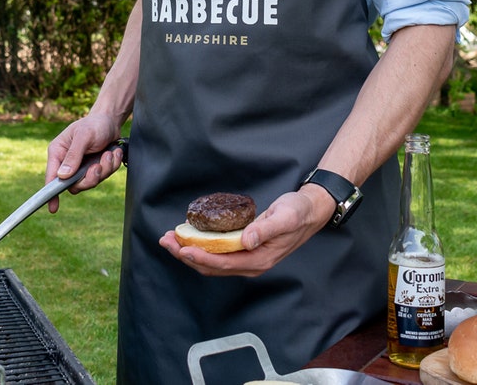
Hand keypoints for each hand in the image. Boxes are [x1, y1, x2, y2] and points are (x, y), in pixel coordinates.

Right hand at [45, 114, 124, 212]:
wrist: (110, 120)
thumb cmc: (94, 124)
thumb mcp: (83, 136)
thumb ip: (73, 155)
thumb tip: (62, 176)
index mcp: (58, 153)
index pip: (51, 177)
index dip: (51, 194)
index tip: (53, 208)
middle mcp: (67, 162)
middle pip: (74, 185)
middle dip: (90, 177)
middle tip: (99, 165)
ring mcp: (81, 167)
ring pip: (90, 182)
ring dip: (104, 169)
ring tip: (109, 154)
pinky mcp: (94, 168)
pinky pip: (103, 177)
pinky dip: (111, 166)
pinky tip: (113, 153)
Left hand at [159, 185, 333, 276]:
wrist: (311, 211)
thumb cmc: (298, 213)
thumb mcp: (285, 218)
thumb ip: (266, 230)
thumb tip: (247, 240)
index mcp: (260, 260)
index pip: (223, 264)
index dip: (200, 258)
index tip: (182, 249)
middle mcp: (251, 264)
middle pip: (212, 266)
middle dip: (186, 255)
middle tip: (165, 241)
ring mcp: (247, 258)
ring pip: (212, 261)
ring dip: (189, 252)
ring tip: (169, 240)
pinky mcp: (243, 249)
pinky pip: (217, 253)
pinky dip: (200, 247)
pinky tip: (188, 237)